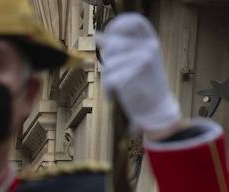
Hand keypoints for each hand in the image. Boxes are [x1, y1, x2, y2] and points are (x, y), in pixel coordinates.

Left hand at [97, 13, 181, 135]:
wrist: (156, 108)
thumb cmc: (144, 84)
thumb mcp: (136, 61)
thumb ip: (121, 47)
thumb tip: (98, 35)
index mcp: (151, 41)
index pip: (134, 21)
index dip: (118, 26)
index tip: (109, 36)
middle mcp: (148, 47)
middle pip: (112, 45)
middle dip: (108, 62)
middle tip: (116, 75)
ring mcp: (142, 60)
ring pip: (108, 64)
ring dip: (107, 78)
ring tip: (117, 87)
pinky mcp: (133, 75)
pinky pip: (108, 79)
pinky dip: (107, 90)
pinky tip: (115, 95)